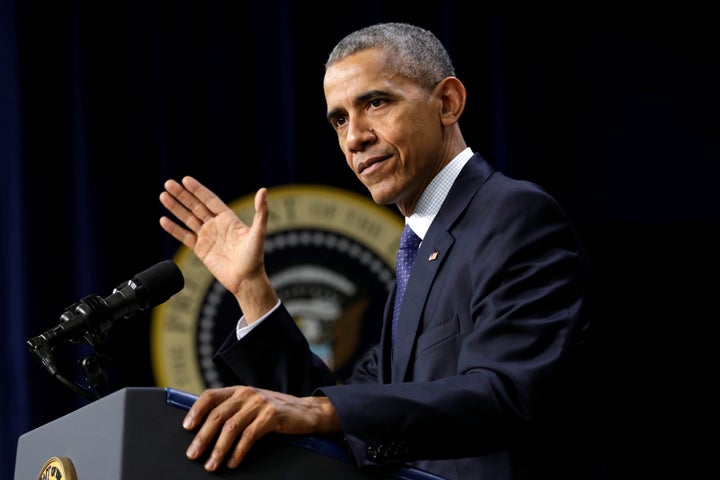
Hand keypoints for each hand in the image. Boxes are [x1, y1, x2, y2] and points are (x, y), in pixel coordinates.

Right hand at [159, 176, 277, 320]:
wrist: (246, 280)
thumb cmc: (255, 257)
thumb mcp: (259, 233)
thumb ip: (261, 212)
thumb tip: (263, 191)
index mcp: (228, 218)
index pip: (210, 200)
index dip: (198, 190)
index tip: (185, 180)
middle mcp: (216, 225)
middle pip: (195, 206)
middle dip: (182, 195)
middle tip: (168, 184)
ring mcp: (207, 237)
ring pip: (188, 219)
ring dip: (175, 208)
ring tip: (163, 196)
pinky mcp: (201, 250)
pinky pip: (184, 237)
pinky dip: (174, 229)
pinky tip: (163, 220)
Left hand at [182, 386, 340, 470]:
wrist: (307, 411)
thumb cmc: (275, 412)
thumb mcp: (252, 405)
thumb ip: (233, 410)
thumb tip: (206, 429)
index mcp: (239, 390)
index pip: (210, 395)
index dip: (196, 410)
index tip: (186, 427)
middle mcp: (247, 393)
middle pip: (218, 415)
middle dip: (203, 437)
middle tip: (193, 455)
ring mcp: (260, 403)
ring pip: (232, 427)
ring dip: (219, 448)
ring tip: (211, 465)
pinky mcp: (272, 415)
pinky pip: (250, 435)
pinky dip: (239, 451)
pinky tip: (233, 462)